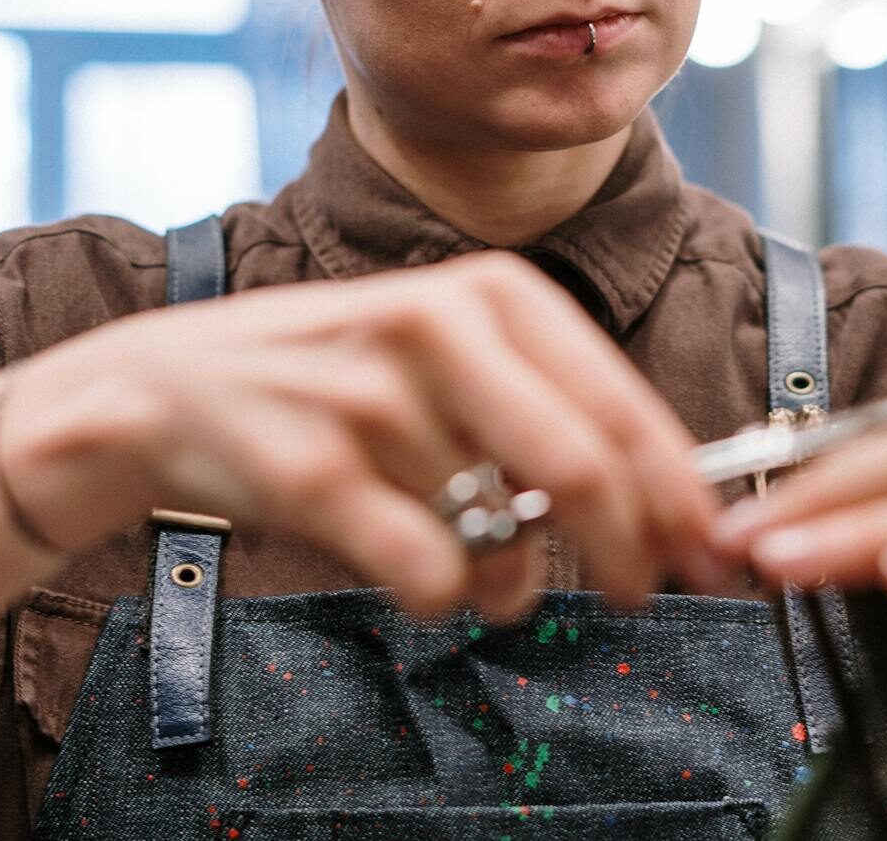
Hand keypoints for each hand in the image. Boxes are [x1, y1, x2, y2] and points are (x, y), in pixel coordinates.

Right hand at [14, 251, 723, 622]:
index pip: (620, 405)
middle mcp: (437, 326)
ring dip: (512, 579)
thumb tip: (665, 509)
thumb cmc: (342, 372)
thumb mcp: (451, 351)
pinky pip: (427, 574)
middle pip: (581, 468)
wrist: (177, 383)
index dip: (680, 492)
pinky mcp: (315, 469)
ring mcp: (371, 395)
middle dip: (630, 552)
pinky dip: (441, 595)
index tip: (709, 550)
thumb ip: (550, 410)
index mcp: (490, 290)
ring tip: (482, 563)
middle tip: (639, 592)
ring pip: (501, 538)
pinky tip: (414, 563)